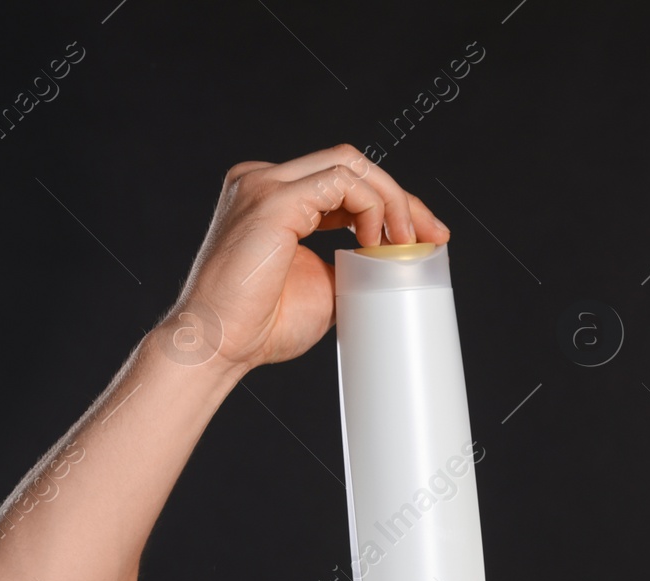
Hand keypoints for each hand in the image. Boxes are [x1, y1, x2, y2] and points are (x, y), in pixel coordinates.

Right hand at [152, 144, 449, 371]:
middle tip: (432, 235)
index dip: (389, 203)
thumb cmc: (259, 327)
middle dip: (400, 197)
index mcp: (271, 198)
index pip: (342, 181)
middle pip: (350, 165)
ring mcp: (264, 184)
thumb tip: (390, 258)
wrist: (217, 347)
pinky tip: (379, 240)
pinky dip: (372, 206)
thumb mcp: (321, 285)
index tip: (425, 236)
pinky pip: (342, 181)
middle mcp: (262, 180)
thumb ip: (347, 261)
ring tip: (407, 243)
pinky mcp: (272, 198)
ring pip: (351, 165)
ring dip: (392, 200)